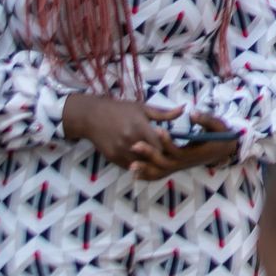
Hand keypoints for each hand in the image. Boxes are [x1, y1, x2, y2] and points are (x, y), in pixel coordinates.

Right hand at [63, 95, 182, 168]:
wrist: (92, 116)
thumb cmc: (120, 109)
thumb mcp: (142, 108)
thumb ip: (164, 113)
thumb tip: (183, 109)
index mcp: (141, 127)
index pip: (160, 145)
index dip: (167, 148)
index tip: (172, 147)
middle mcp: (131, 140)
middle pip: (152, 157)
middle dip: (159, 158)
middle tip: (167, 157)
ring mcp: (121, 150)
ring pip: (140, 164)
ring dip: (148, 164)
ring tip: (156, 161)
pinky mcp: (113, 157)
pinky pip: (129, 167)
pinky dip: (136, 166)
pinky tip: (142, 162)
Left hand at [128, 112, 240, 179]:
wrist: (224, 150)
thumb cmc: (220, 135)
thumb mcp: (217, 124)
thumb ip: (205, 119)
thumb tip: (191, 113)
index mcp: (194, 153)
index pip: (177, 151)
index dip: (167, 142)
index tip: (157, 129)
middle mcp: (185, 163)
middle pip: (164, 163)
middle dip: (149, 155)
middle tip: (134, 145)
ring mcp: (179, 167)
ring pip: (160, 172)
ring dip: (145, 170)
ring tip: (130, 166)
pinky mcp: (175, 167)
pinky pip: (159, 174)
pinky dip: (147, 175)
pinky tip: (134, 172)